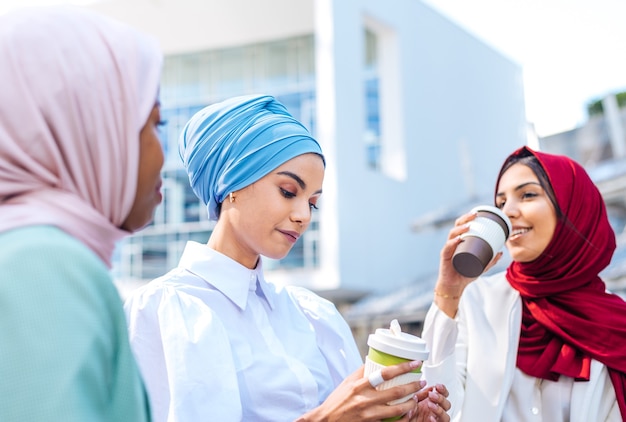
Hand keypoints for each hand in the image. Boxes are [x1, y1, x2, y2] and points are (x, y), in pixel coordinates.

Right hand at [296, 361, 425, 421]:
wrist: (326, 421)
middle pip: (396, 392)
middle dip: (413, 386)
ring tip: (418, 397)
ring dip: (411, 403)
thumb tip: (374, 359)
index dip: (403, 367)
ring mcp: (369, 415)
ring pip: (397, 409)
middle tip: (422, 381)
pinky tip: (410, 413)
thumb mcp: (347, 383)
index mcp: (359, 386)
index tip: (415, 363)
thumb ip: (361, 372)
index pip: (385, 373)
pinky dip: (404, 418)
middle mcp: (365, 400)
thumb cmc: (336, 401)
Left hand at [411, 384, 449, 421]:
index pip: (443, 395)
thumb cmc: (410, 413)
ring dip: (439, 410)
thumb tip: (425, 385)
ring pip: (446, 416)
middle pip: (447, 405)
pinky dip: (436, 421)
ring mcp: (436, 420)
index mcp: (433, 402)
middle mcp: (436, 411)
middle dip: (440, 398)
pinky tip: (431, 418)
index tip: (437, 386)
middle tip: (431, 395)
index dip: (443, 390)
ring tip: (430, 405)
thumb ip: (420, 394)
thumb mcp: (413, 401)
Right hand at [434, 211, 501, 316]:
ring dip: (460, 228)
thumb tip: (501, 252)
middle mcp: (452, 243)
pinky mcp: (445, 257)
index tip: (478, 213)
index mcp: (459, 242)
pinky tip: (459, 239)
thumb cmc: (465, 274)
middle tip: (475, 215)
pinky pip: (448, 247)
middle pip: (457, 226)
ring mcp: (448, 249)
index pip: (462, 226)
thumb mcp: (481, 266)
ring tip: (469, 225)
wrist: (454, 286)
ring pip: (452, 234)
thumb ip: (490, 260)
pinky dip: (453, 242)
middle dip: (465, 218)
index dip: (468, 218)